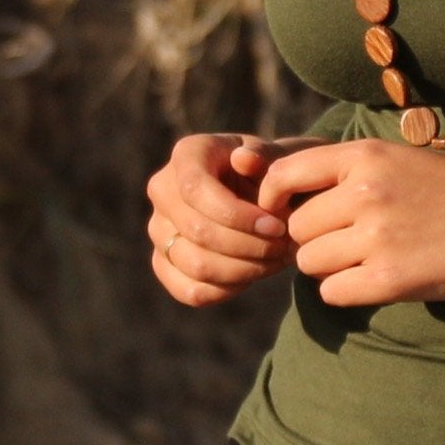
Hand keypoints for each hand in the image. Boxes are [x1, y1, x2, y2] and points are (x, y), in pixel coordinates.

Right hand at [146, 133, 313, 306]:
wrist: (262, 191)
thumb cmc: (270, 169)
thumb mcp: (274, 155)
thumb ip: (264, 156)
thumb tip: (243, 159)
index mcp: (187, 154)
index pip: (196, 190)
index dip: (237, 215)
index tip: (278, 227)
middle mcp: (162, 189)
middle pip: (197, 232)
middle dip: (249, 246)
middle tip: (286, 248)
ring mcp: (158, 228)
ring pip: (196, 265)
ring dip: (244, 270)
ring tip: (277, 261)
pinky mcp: (163, 262)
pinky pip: (190, 290)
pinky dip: (227, 289)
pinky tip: (254, 275)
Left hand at [256, 138, 444, 306]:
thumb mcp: (401, 162)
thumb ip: (350, 173)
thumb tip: (288, 203)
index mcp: (366, 155)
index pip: (284, 175)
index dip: (274, 200)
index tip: (285, 214)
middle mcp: (365, 191)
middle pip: (295, 228)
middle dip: (314, 240)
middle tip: (350, 242)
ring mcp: (377, 235)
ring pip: (309, 262)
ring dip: (331, 267)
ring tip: (370, 258)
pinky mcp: (389, 278)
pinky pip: (333, 292)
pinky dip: (348, 291)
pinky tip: (379, 279)